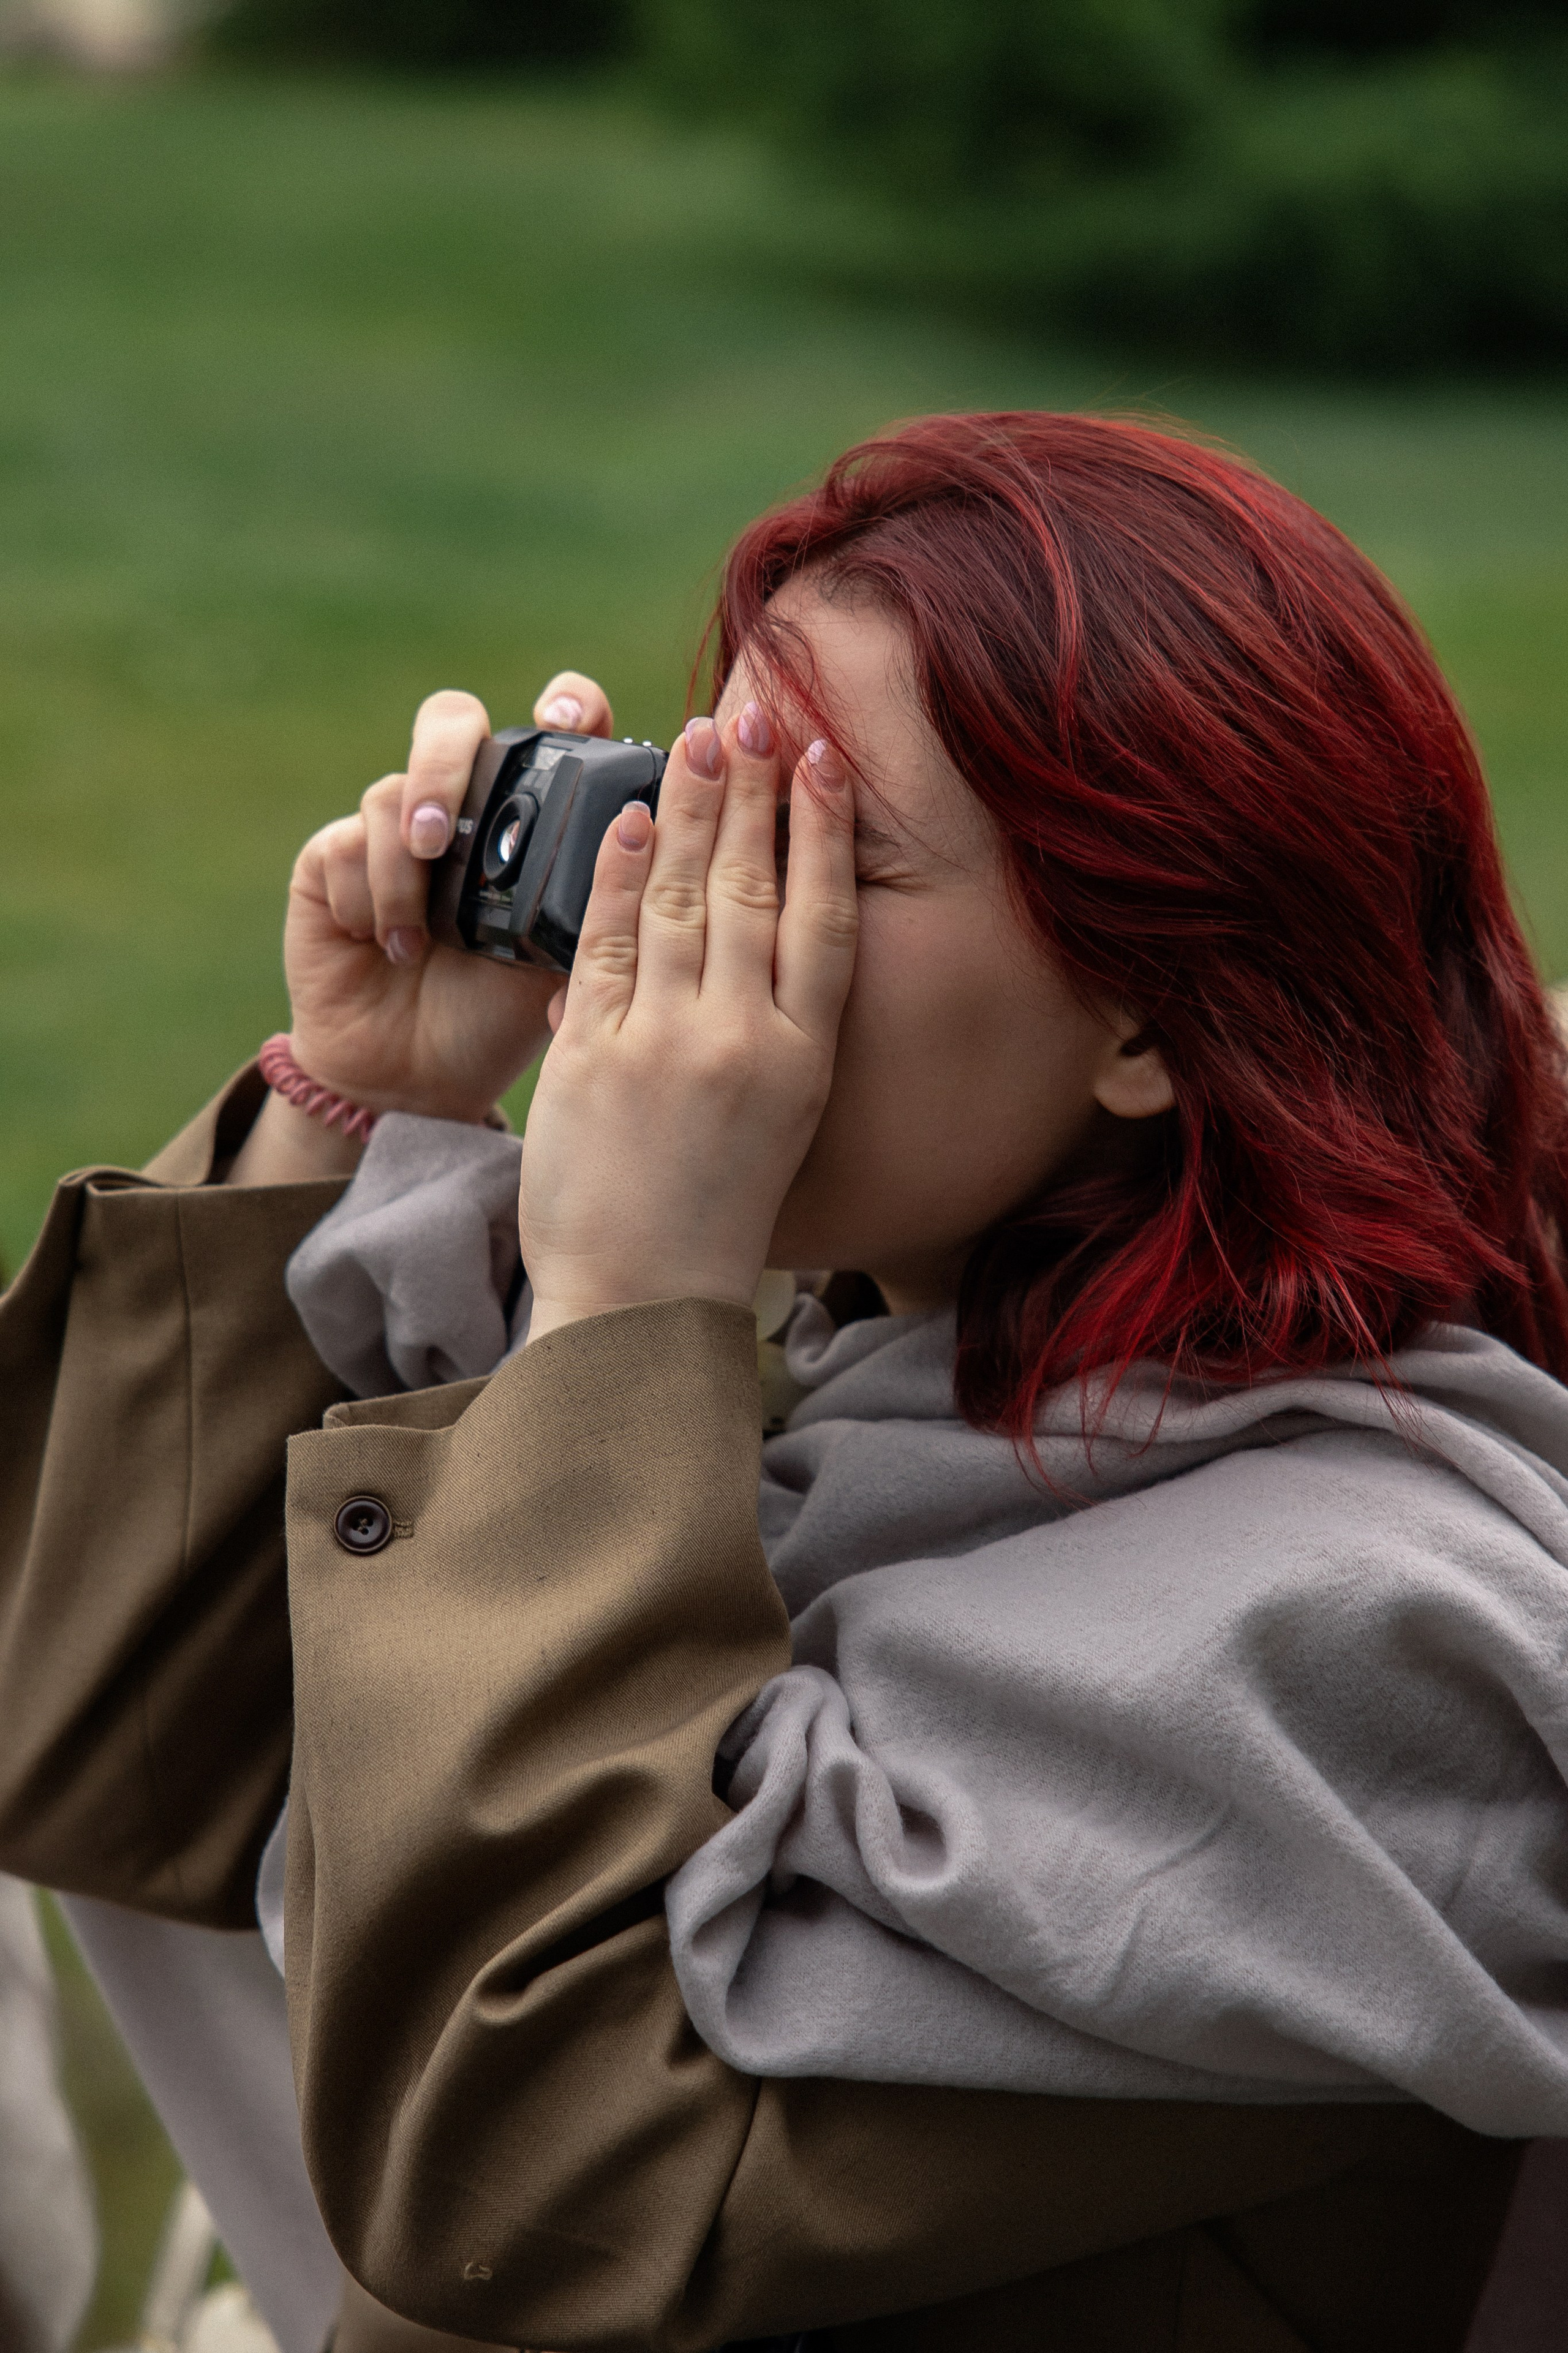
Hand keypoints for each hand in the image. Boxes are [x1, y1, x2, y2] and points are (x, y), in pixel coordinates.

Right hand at [228, 678, 615, 1185]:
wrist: (422, 1080)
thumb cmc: (501, 1016)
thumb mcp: (568, 961)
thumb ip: (602, 897)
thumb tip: (653, 841)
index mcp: (535, 814)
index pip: (556, 722)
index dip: (568, 700)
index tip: (567, 715)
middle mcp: (466, 805)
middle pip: (452, 720)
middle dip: (443, 763)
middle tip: (442, 833)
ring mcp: (396, 827)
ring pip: (391, 791)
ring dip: (401, 868)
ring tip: (417, 939)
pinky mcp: (333, 859)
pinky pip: (341, 844)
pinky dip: (365, 899)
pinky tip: (388, 947)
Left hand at [518, 703, 858, 1340]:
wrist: (641, 1300)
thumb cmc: (711, 1211)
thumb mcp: (775, 1119)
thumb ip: (764, 1026)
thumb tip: (749, 930)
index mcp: (803, 1060)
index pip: (826, 920)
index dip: (827, 831)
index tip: (825, 759)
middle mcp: (744, 1043)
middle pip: (754, 890)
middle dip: (753, 795)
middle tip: (753, 719)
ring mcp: (667, 1047)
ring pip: (682, 901)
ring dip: (686, 810)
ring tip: (694, 742)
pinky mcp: (594, 1058)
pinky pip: (606, 943)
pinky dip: (616, 874)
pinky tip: (623, 819)